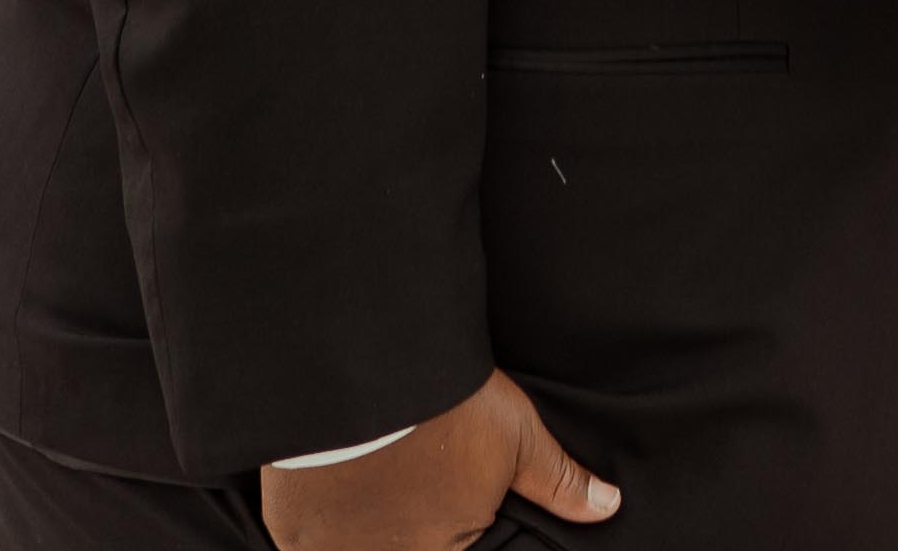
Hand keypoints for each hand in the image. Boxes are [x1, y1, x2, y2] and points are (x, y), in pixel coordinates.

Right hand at [256, 368, 615, 547]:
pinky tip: (334, 481)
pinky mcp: (289, 527)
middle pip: (399, 547)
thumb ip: (558, 483)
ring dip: (362, 523)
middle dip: (403, 522)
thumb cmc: (449, 406)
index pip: (452, 548)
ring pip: (354, 545)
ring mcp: (331, 550)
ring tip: (372, 479)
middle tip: (406, 479)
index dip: (446, 524)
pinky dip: (321, 515)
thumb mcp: (517, 439)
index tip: (432, 487)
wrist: (367, 365)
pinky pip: (307, 536)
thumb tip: (608, 508)